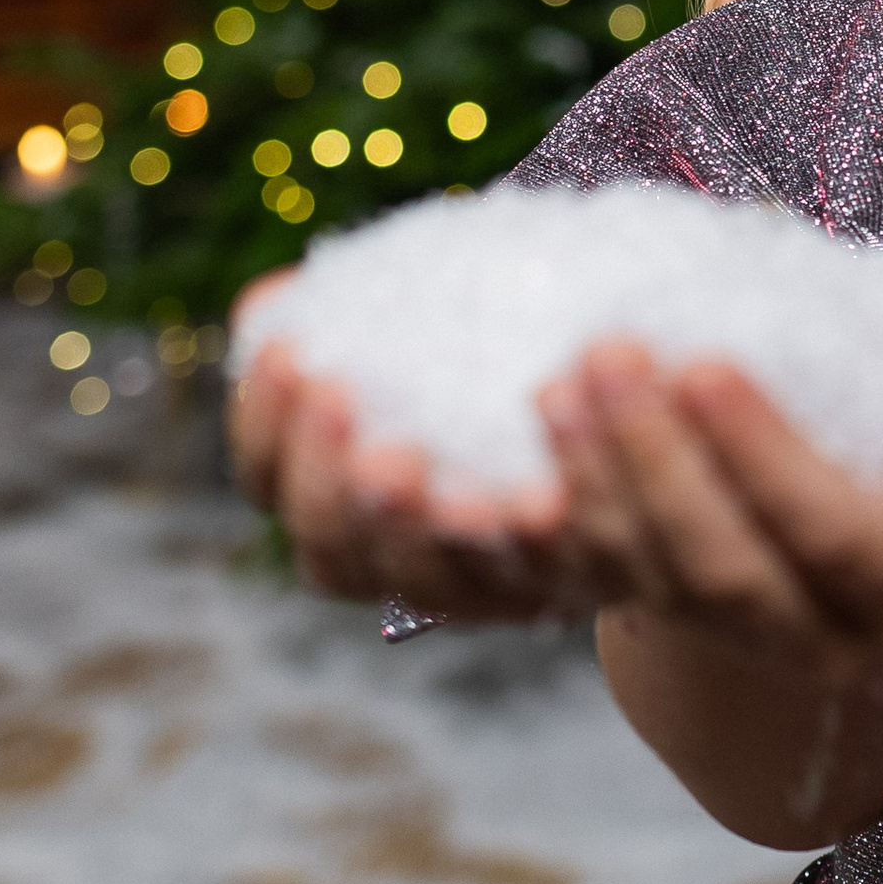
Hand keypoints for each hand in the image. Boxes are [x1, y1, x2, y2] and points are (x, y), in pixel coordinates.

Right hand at [226, 289, 576, 623]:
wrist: (620, 397)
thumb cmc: (491, 348)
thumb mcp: (418, 317)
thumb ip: (346, 312)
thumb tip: (275, 298)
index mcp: (342, 496)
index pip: (270, 482)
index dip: (262, 427)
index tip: (285, 350)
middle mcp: (399, 558)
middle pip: (332, 553)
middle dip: (325, 481)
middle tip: (337, 394)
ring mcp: (479, 585)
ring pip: (429, 584)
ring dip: (415, 528)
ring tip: (416, 456)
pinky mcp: (565, 585)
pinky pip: (539, 579)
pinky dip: (532, 541)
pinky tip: (540, 495)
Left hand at [537, 343, 882, 676]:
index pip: (829, 537)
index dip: (761, 459)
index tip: (704, 362)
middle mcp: (820, 643)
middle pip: (717, 572)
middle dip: (651, 466)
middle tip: (604, 355)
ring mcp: (741, 636)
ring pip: (647, 585)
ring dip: (586, 491)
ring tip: (548, 390)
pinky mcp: (680, 611)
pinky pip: (599, 583)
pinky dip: (544, 531)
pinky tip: (511, 451)